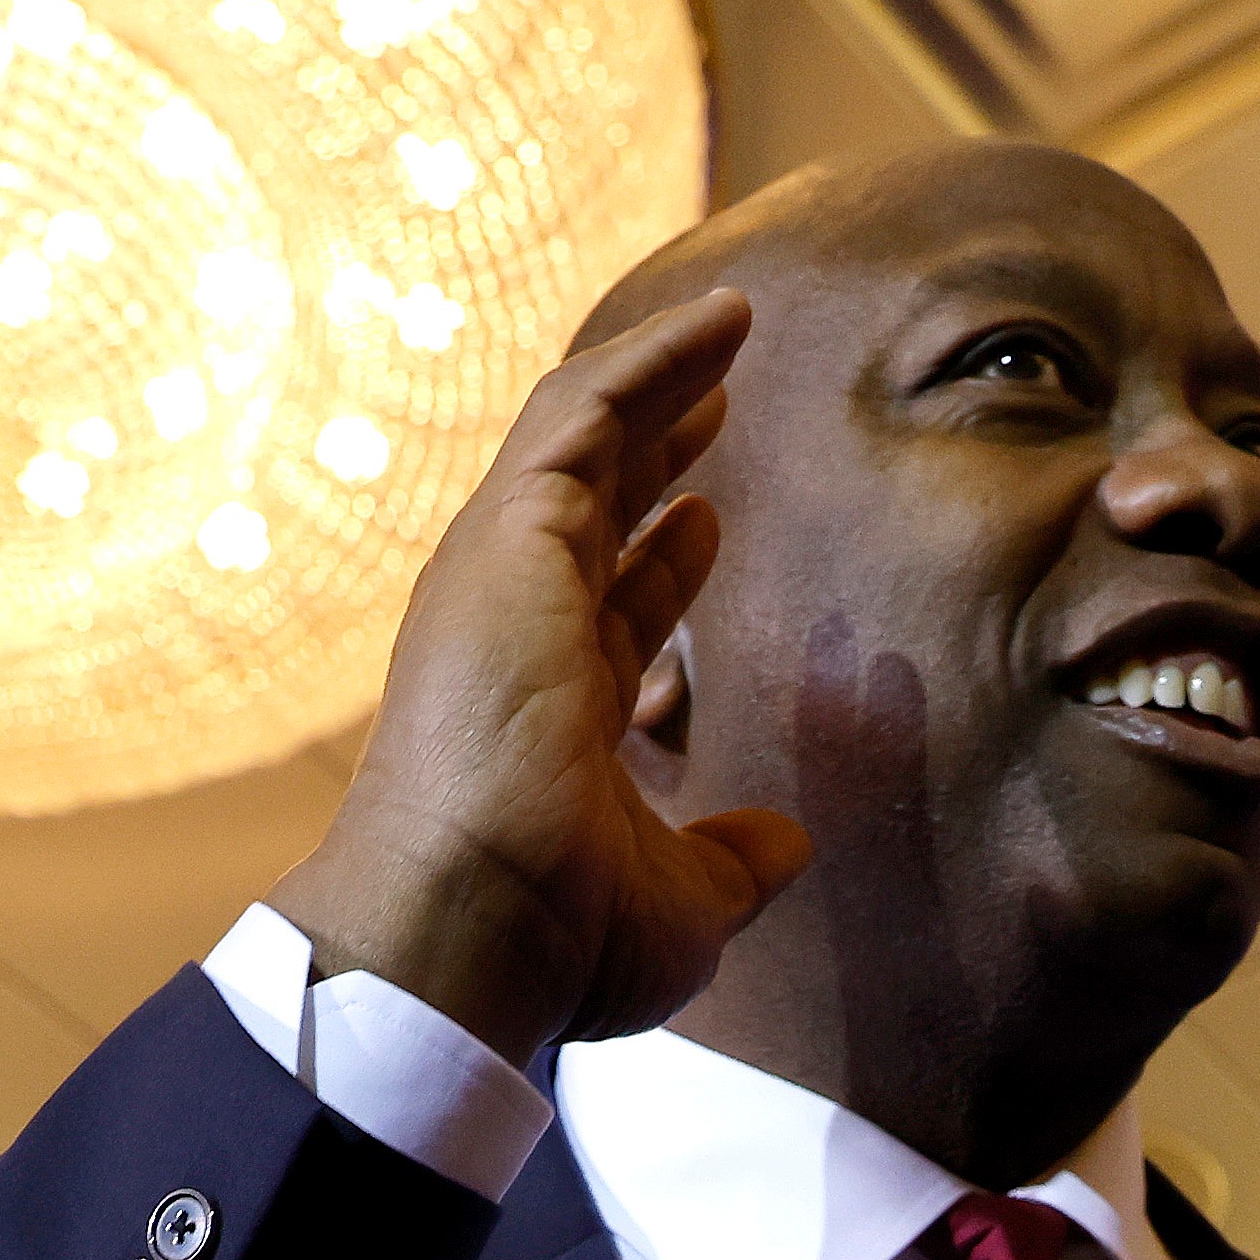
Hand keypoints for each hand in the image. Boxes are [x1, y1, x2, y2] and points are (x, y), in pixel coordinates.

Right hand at [266, 287, 810, 1066]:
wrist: (468, 926)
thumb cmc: (556, 936)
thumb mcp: (682, 905)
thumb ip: (733, 863)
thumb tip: (790, 845)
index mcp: (544, 711)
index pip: (603, 613)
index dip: (661, 564)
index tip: (708, 519)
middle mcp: (513, 633)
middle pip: (591, 511)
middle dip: (655, 446)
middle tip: (717, 395)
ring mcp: (503, 578)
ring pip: (583, 440)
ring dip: (658, 378)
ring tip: (729, 324)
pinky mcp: (510, 533)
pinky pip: (580, 413)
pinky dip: (647, 362)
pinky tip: (717, 324)